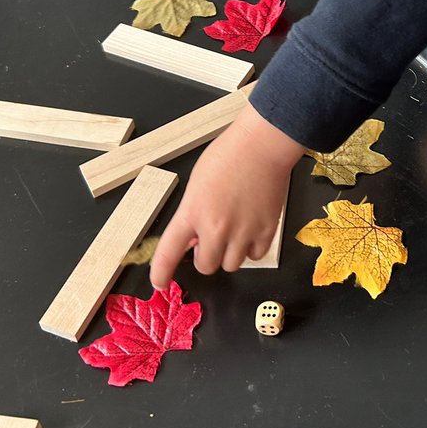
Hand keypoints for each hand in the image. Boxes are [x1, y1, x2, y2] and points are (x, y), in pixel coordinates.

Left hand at [150, 103, 304, 289]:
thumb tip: (197, 239)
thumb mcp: (198, 183)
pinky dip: (251, 248)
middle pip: (206, 266)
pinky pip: (255, 256)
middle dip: (207, 256)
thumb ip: (193, 213)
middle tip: (213, 238)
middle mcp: (215, 228)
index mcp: (191, 212)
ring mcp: (242, 231)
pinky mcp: (266, 231)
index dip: (161, 273)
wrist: (263, 145)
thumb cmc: (228, 155)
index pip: (169, 253)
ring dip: (229, 253)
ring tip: (235, 231)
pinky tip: (251, 229)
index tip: (160, 282)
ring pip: (231, 265)